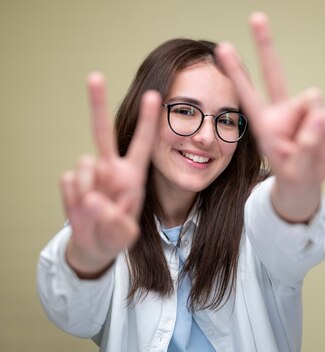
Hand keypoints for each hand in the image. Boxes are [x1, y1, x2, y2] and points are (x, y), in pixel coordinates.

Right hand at [61, 73, 160, 277]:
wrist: (95, 245)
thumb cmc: (117, 233)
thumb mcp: (126, 233)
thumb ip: (115, 219)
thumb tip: (92, 198)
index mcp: (133, 174)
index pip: (142, 143)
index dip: (147, 120)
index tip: (154, 95)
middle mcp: (110, 167)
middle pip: (102, 131)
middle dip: (97, 103)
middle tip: (94, 76)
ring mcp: (90, 173)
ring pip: (84, 165)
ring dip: (90, 189)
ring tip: (97, 209)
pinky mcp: (71, 181)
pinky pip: (69, 182)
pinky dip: (74, 200)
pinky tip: (83, 210)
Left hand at [216, 12, 324, 222]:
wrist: (306, 186)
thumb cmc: (294, 177)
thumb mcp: (298, 170)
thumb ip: (307, 145)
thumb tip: (319, 115)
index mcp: (264, 125)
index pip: (248, 95)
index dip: (237, 73)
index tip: (222, 48)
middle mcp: (281, 112)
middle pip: (275, 74)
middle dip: (266, 46)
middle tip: (256, 17)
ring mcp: (300, 113)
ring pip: (316, 104)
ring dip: (322, 132)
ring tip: (319, 155)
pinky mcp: (317, 116)